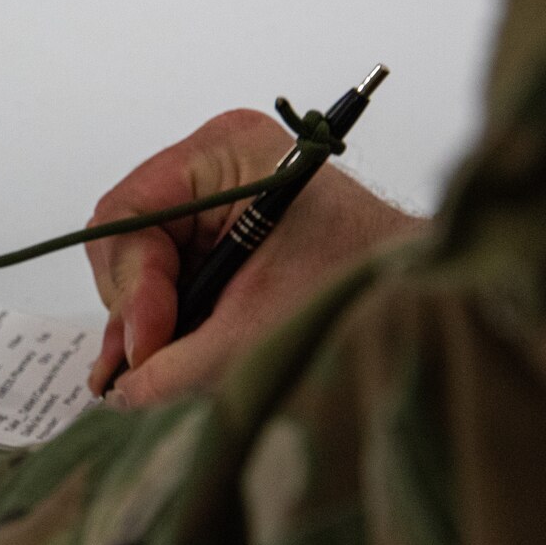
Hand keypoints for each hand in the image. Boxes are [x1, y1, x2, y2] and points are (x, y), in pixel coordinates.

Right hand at [86, 109, 424, 404]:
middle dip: (134, 309)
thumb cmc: (361, 289)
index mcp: (224, 152)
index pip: (128, 215)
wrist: (425, 296)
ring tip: (157, 372)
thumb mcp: (257, 332)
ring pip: (142, 266)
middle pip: (128, 241)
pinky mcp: (221, 238)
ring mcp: (213, 202)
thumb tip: (120, 392)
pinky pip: (167, 280)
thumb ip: (179, 364)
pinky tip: (169, 360)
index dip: (129, 288)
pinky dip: (167, 324)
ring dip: (147, 324)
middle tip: (146, 366)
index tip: (146, 346)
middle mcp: (211, 167)